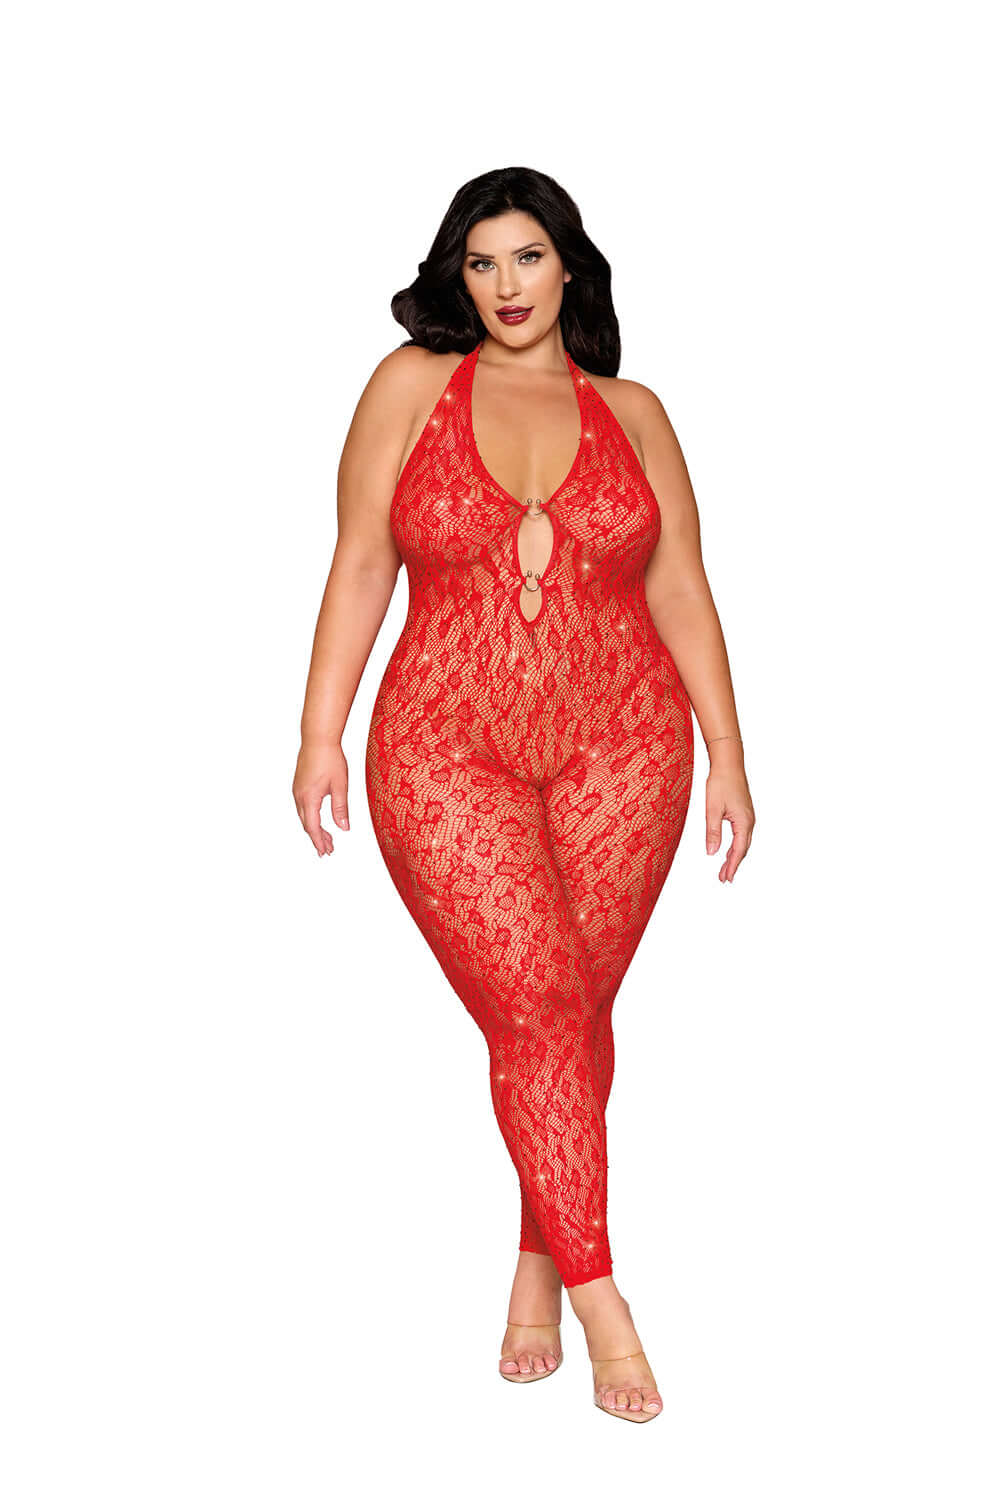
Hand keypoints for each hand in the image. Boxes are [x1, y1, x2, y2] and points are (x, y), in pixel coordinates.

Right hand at [293, 739, 349, 856]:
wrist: (317, 738)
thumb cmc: (330, 759)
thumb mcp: (340, 786)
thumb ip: (340, 809)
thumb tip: (344, 828)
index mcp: (309, 798)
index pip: (313, 828)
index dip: (319, 842)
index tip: (326, 852)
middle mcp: (299, 796)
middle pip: (307, 824)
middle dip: (318, 838)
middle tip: (328, 849)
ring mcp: (297, 790)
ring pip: (304, 816)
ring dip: (314, 828)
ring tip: (326, 838)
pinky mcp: (298, 784)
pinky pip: (302, 807)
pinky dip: (310, 817)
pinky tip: (318, 818)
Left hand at [706, 760, 753, 882]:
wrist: (728, 763)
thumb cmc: (721, 782)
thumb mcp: (712, 809)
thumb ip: (712, 832)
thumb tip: (711, 853)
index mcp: (744, 822)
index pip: (738, 850)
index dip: (732, 866)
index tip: (726, 879)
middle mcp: (749, 821)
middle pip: (742, 849)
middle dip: (733, 864)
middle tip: (724, 878)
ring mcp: (748, 816)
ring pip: (743, 842)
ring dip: (734, 856)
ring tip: (725, 869)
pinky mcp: (744, 812)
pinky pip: (742, 834)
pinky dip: (736, 845)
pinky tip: (728, 849)